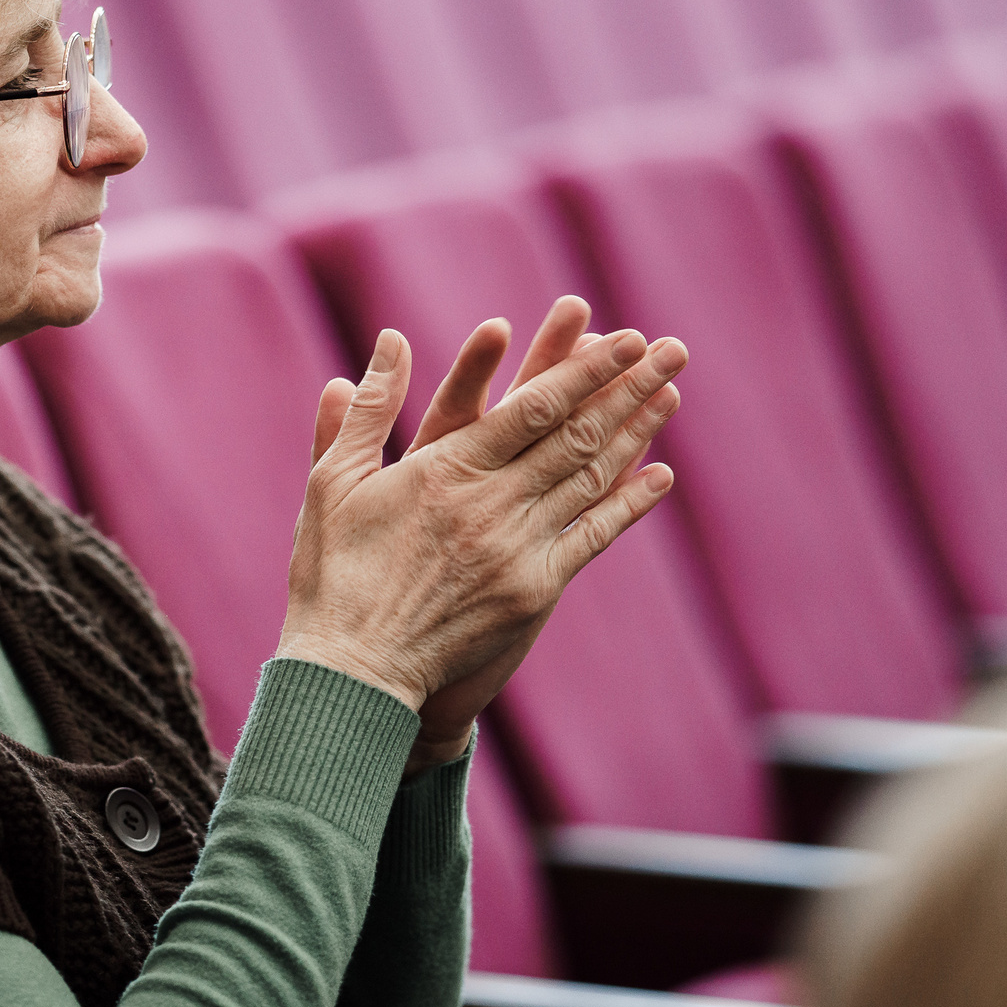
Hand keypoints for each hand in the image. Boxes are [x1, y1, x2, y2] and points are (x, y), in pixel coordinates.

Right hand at [278, 308, 683, 775]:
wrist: (352, 669)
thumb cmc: (333, 571)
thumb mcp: (334, 480)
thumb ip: (369, 408)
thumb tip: (391, 339)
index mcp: (444, 469)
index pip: (532, 406)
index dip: (584, 368)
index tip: (623, 337)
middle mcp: (491, 503)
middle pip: (576, 433)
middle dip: (628, 386)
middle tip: (672, 349)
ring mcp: (517, 548)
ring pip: (591, 477)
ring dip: (637, 432)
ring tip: (671, 392)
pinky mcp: (532, 591)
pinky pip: (591, 538)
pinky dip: (628, 504)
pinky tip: (658, 475)